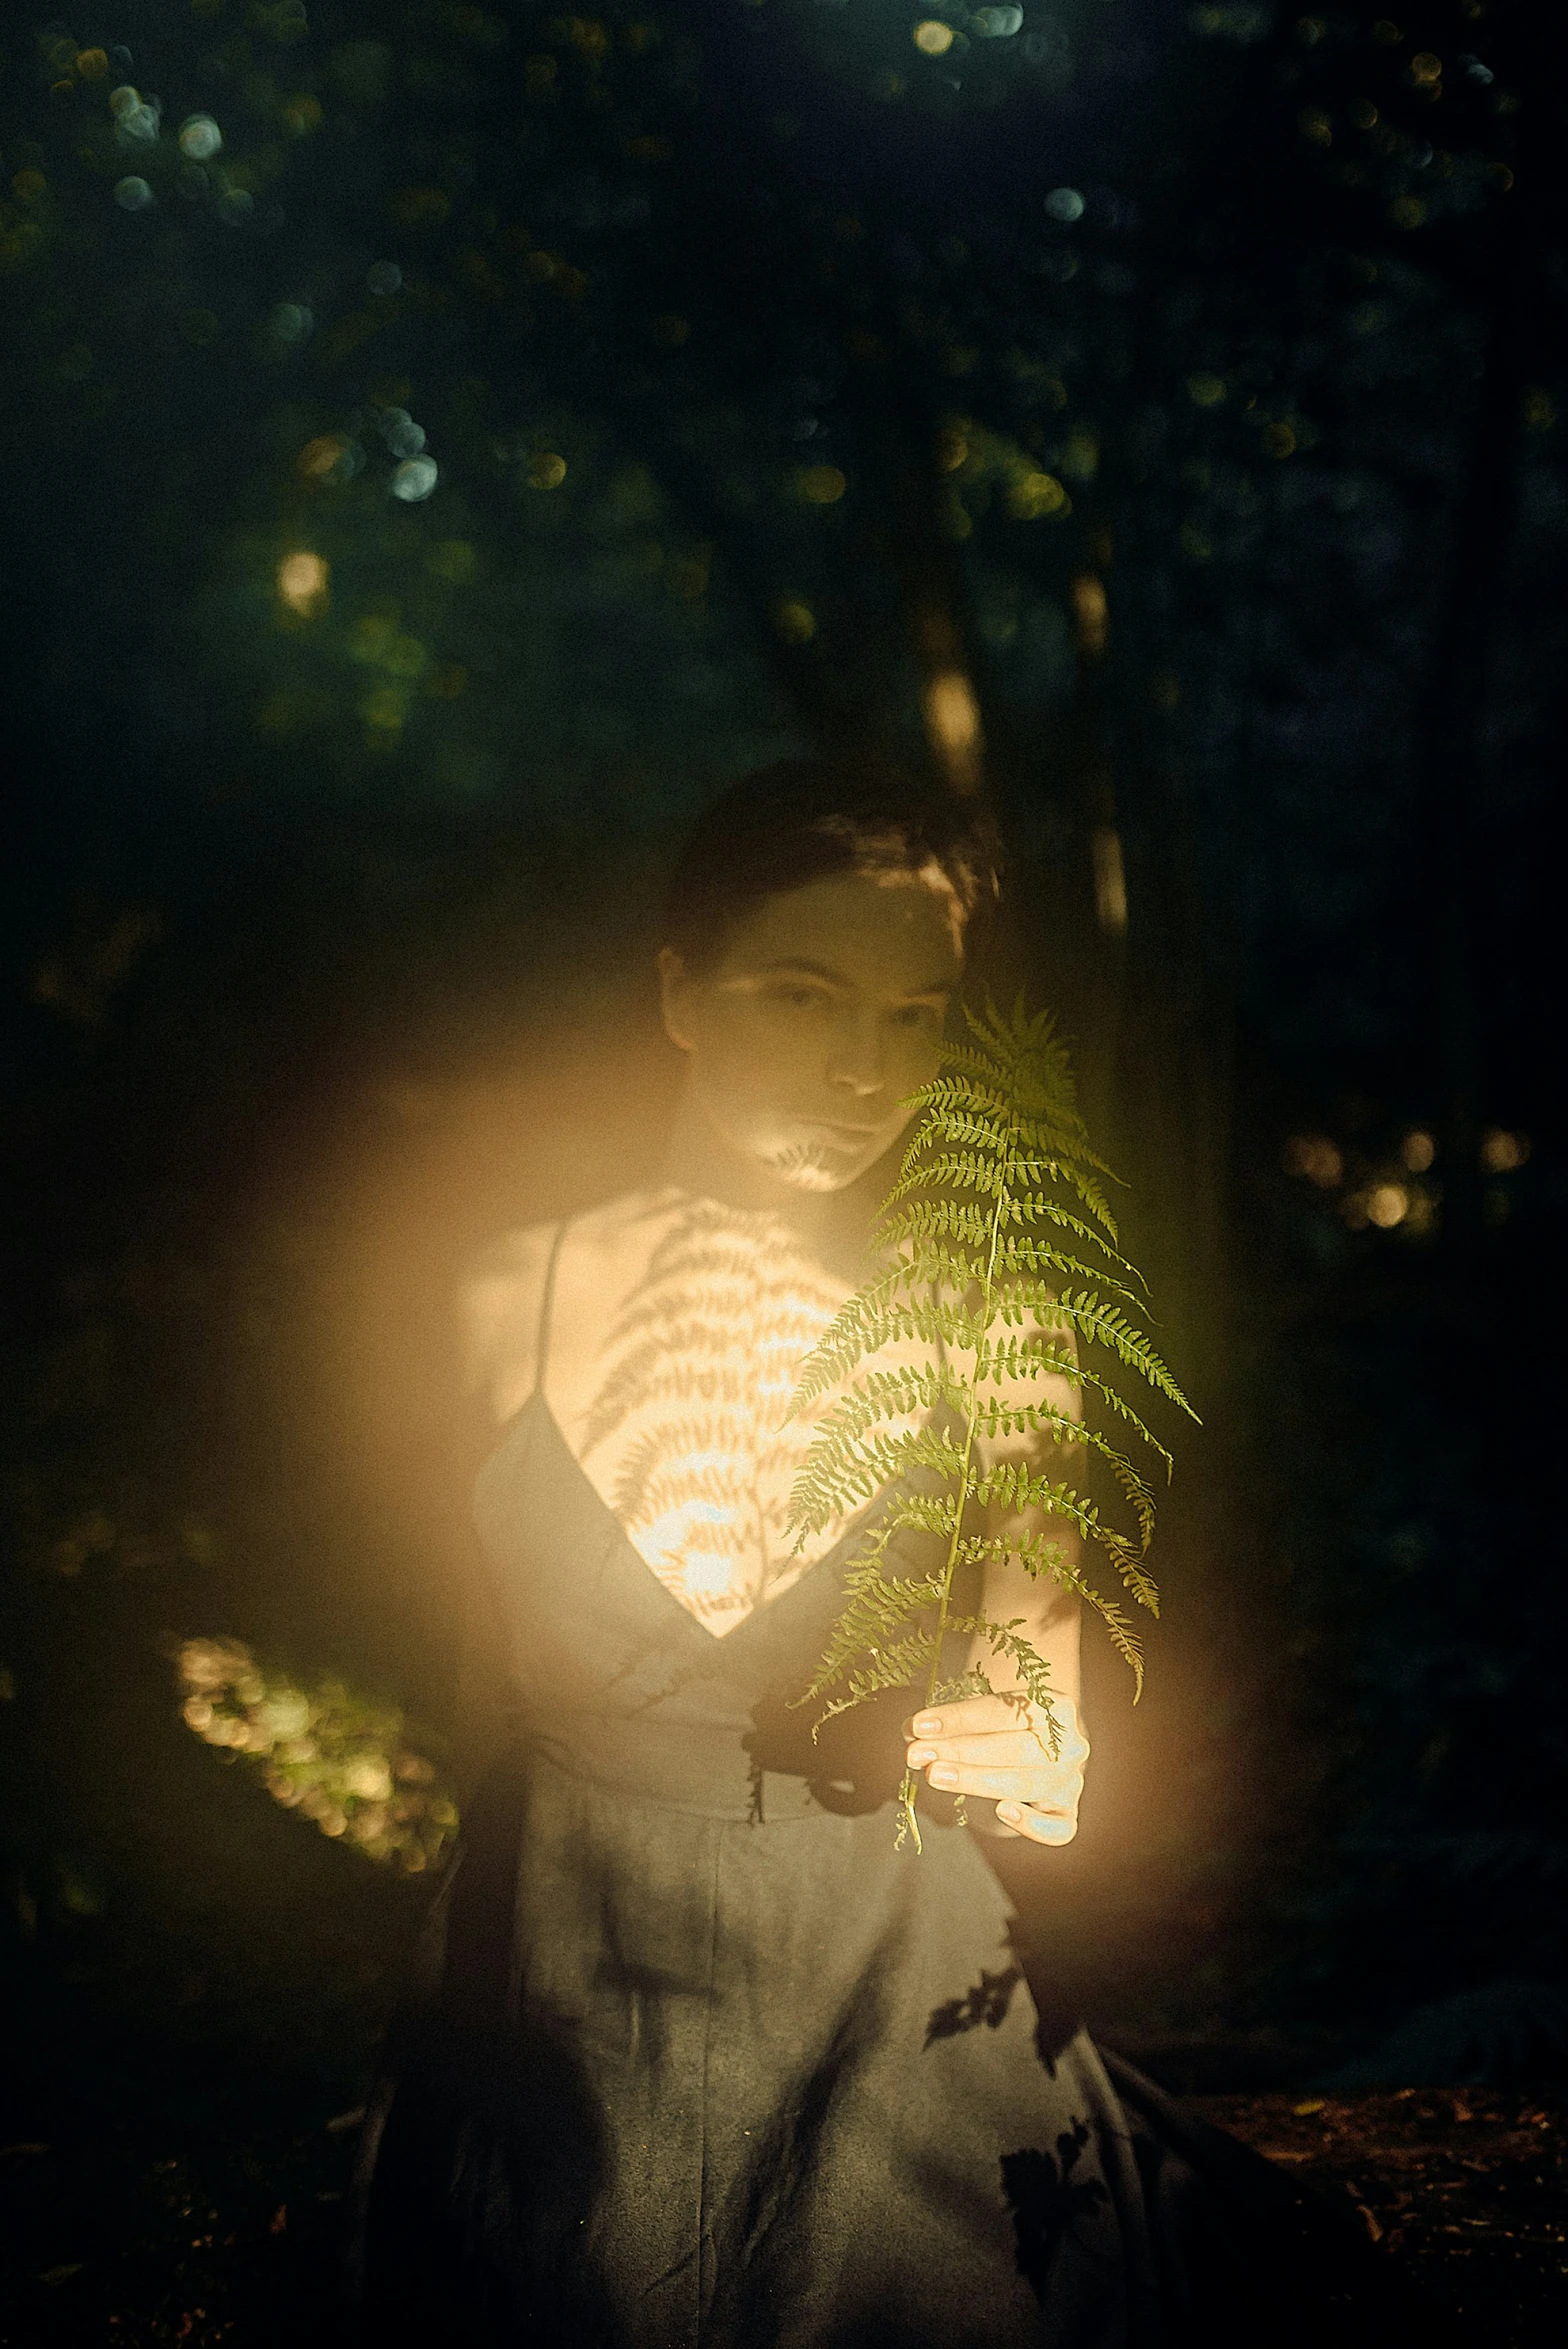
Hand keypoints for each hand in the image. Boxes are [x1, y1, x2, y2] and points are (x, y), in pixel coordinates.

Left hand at [904, 1693, 1088, 1846]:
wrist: (1032, 1756)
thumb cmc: (1000, 1730)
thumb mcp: (980, 1718)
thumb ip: (950, 1723)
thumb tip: (911, 1731)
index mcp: (1056, 1707)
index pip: (1005, 1710)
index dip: (960, 1718)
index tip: (919, 1725)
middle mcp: (1072, 1744)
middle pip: (1016, 1748)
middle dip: (961, 1751)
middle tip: (917, 1755)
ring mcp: (1071, 1782)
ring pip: (1027, 1783)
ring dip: (976, 1780)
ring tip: (935, 1775)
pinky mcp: (1067, 1816)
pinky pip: (1058, 1829)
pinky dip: (1032, 1824)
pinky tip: (1002, 1813)